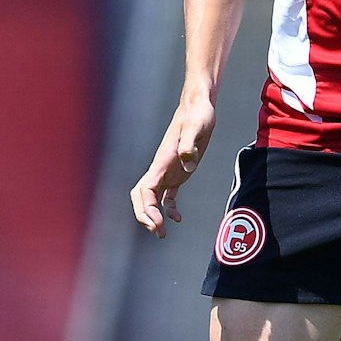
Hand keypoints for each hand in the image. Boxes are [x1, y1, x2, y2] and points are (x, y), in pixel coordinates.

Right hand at [131, 96, 216, 236]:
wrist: (199, 106)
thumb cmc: (198, 114)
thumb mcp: (197, 127)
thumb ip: (190, 144)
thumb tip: (188, 163)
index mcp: (163, 160)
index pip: (146, 190)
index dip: (147, 208)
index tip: (158, 222)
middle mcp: (161, 168)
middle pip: (142, 197)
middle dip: (145, 216)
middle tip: (158, 232)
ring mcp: (168, 170)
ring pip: (151, 198)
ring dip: (153, 216)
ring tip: (162, 234)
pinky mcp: (177, 171)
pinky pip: (167, 195)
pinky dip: (168, 208)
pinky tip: (178, 217)